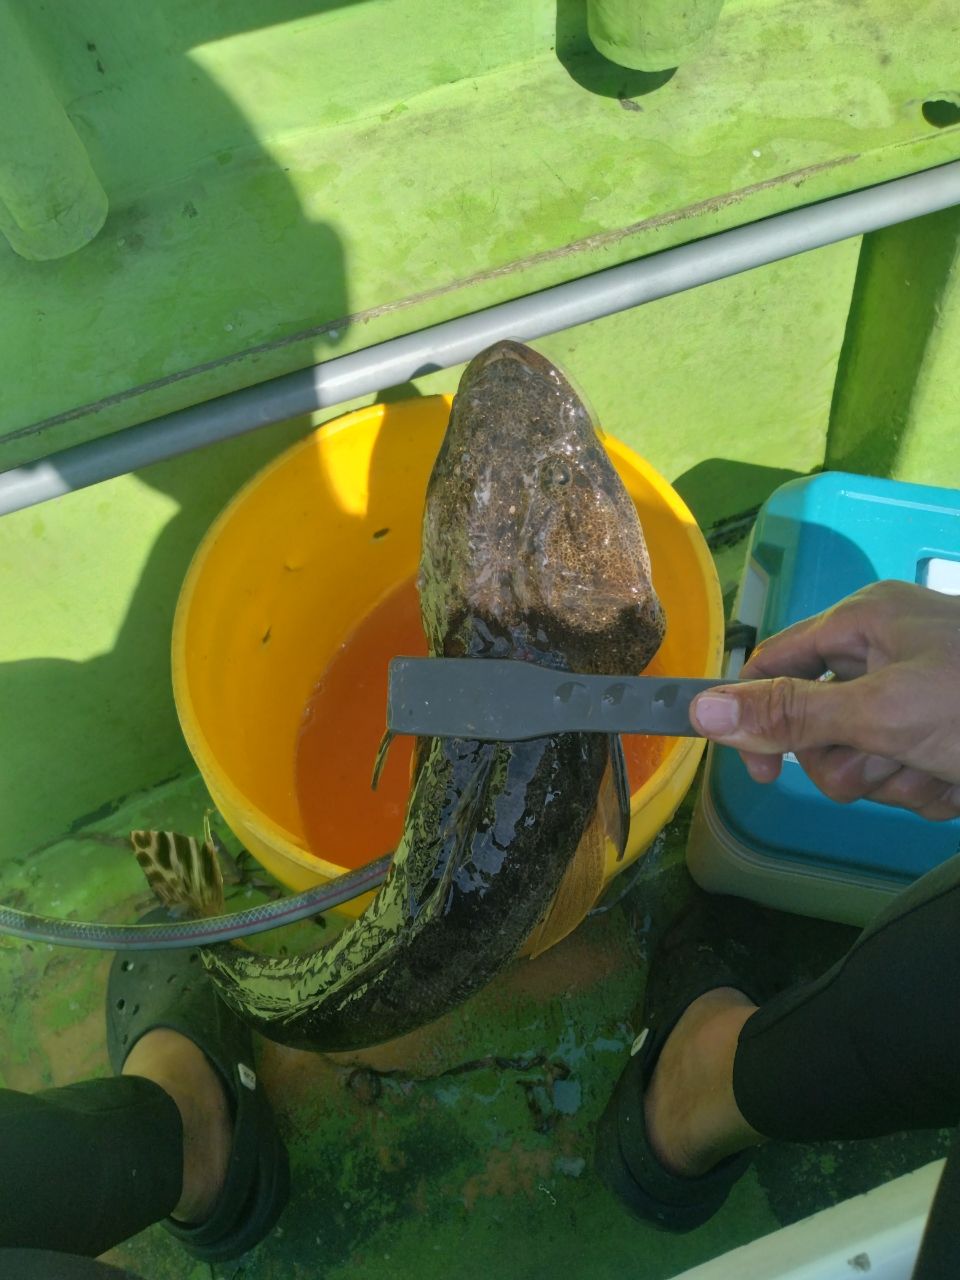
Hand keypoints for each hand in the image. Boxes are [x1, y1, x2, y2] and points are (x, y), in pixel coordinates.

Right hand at [689, 581, 959, 821]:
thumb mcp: (882, 711)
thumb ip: (790, 715)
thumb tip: (700, 710)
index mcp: (862, 624)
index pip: (774, 664)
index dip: (756, 717)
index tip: (763, 774)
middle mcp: (886, 652)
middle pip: (818, 723)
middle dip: (853, 760)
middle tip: (893, 759)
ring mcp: (919, 695)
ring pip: (864, 759)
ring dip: (899, 780)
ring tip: (943, 769)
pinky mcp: (945, 735)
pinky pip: (907, 774)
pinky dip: (933, 787)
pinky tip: (958, 780)